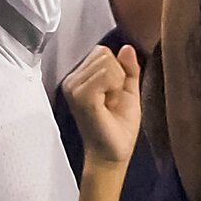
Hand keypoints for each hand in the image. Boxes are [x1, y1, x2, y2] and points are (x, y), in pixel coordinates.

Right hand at [62, 46, 142, 169]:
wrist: (113, 153)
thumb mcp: (129, 91)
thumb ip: (129, 68)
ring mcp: (73, 88)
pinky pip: (105, 74)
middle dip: (117, 75)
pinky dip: (115, 87)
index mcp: (80, 78)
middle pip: (103, 53)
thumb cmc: (118, 126)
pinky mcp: (80, 96)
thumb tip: (126, 47)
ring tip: (108, 103)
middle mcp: (72, 81)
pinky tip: (107, 104)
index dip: (117, 70)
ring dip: (117, 83)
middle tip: (111, 100)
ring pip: (106, 62)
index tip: (113, 93)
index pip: (102, 51)